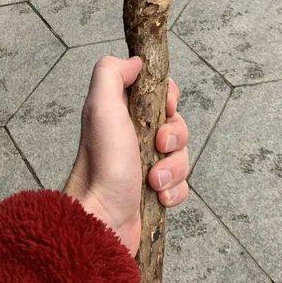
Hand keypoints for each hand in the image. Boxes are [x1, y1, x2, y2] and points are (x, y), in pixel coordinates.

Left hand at [64, 56, 189, 255]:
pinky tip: (157, 196)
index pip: (159, 92)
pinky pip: (181, 184)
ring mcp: (145, 165)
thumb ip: (111, 73)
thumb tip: (135, 61)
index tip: (166, 107)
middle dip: (175, 136)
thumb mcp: (100, 107)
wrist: (100, 221)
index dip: (168, 97)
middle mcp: (134, 136)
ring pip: (182, 155)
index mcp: (122, 112)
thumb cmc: (100, 164)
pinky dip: (174, 190)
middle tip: (158, 146)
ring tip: (153, 181)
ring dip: (173, 168)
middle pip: (177, 123)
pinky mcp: (155, 192)